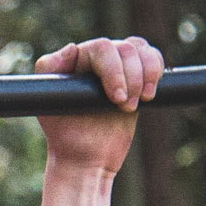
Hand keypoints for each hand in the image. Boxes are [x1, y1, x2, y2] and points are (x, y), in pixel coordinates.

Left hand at [34, 37, 162, 176]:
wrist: (87, 158)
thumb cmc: (65, 136)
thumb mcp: (49, 107)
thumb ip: (50, 73)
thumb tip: (72, 47)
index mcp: (75, 61)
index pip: (101, 48)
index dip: (113, 70)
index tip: (116, 98)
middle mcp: (96, 59)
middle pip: (125, 48)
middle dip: (131, 78)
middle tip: (126, 108)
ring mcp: (117, 66)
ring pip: (140, 49)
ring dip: (145, 75)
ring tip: (137, 103)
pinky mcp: (135, 76)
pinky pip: (152, 58)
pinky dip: (156, 71)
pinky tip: (149, 95)